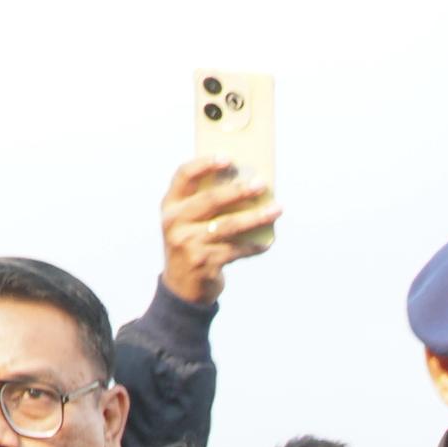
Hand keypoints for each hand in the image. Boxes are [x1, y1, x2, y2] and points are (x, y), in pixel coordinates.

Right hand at [157, 154, 279, 305]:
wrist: (182, 288)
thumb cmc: (193, 243)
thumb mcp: (188, 221)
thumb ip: (205, 201)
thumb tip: (248, 181)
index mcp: (170, 204)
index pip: (184, 176)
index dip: (205, 164)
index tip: (228, 158)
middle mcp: (175, 222)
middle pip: (210, 200)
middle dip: (239, 191)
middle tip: (262, 184)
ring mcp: (187, 243)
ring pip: (228, 226)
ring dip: (256, 217)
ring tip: (277, 209)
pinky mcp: (203, 263)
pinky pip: (235, 250)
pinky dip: (253, 246)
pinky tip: (267, 242)